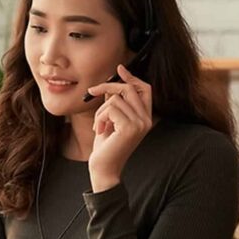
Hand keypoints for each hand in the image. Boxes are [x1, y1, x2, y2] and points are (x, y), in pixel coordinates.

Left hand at [86, 64, 153, 191]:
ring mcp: (140, 123)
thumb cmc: (106, 147)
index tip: (119, 69)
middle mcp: (146, 120)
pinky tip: (100, 131)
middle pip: (128, 89)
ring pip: (114, 99)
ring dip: (100, 111)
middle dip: (107, 87)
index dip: (132, 77)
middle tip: (91, 92)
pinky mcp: (130, 127)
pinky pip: (110, 109)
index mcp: (145, 118)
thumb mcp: (109, 121)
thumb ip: (113, 104)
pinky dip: (99, 118)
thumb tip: (110, 86)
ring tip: (99, 126)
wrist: (104, 169)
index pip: (145, 89)